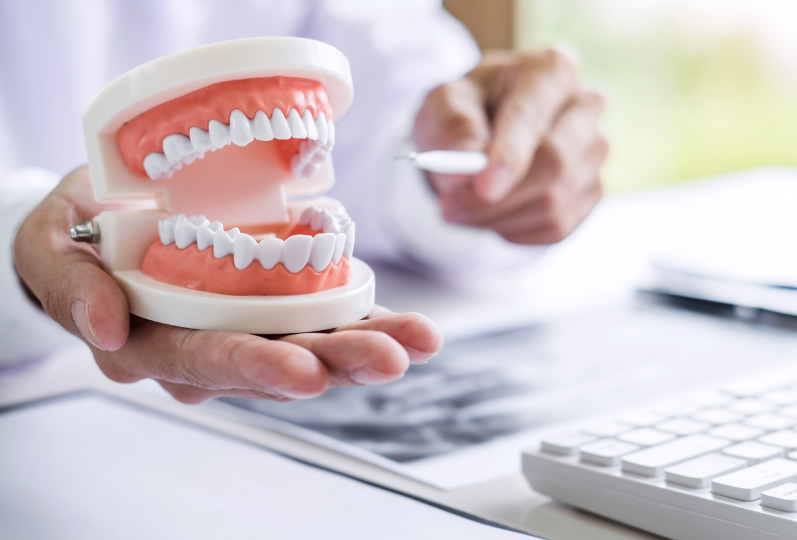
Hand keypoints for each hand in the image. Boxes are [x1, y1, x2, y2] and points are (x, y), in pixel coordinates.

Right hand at [13, 166, 442, 403]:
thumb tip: (104, 327)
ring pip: (311, 345)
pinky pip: (326, 319)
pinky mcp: (277, 307)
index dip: (254, 365)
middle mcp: (207, 347)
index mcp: (151, 342)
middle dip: (336, 362)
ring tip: (419, 342)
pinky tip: (412, 329)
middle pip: (274, 362)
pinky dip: (369, 321)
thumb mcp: (52, 250)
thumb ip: (71, 286)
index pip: (203, 360)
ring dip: (366, 345)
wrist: (100, 223)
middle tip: (388, 359)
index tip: (305, 371)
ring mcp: (247, 327)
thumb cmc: (76, 236)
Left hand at [413, 49, 607, 243]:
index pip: (533, 113)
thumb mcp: (444, 104)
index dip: (510, 153)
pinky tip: (493, 213)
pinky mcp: (593, 190)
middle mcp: (587, 106)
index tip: (483, 186)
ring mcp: (596, 151)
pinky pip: (556, 226)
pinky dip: (514, 229)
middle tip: (450, 207)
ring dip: (499, 217)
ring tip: (463, 207)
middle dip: (499, 197)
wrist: (486, 133)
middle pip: (555, 161)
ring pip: (555, 202)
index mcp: (553, 69)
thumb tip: (464, 169)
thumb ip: (452, 127)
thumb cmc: (467, 110)